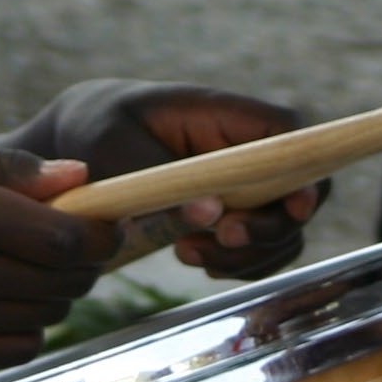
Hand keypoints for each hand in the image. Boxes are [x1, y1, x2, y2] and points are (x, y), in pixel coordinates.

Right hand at [0, 140, 109, 368]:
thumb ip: (9, 167)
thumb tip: (79, 177)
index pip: (66, 238)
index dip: (98, 231)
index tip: (101, 218)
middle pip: (67, 280)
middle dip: (85, 259)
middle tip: (70, 238)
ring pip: (49, 314)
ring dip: (57, 290)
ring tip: (32, 264)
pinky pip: (19, 347)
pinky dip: (29, 326)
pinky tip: (7, 299)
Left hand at [13, 79, 318, 275]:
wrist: (75, 147)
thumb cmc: (96, 132)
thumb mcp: (111, 146)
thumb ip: (159, 178)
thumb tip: (212, 211)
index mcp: (223, 115)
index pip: (290, 133)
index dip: (306, 169)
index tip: (292, 207)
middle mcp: (243, 150)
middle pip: (298, 191)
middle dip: (270, 228)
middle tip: (220, 240)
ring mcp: (240, 185)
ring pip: (281, 230)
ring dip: (248, 255)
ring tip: (187, 252)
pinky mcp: (226, 216)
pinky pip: (255, 250)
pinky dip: (234, 265)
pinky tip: (190, 255)